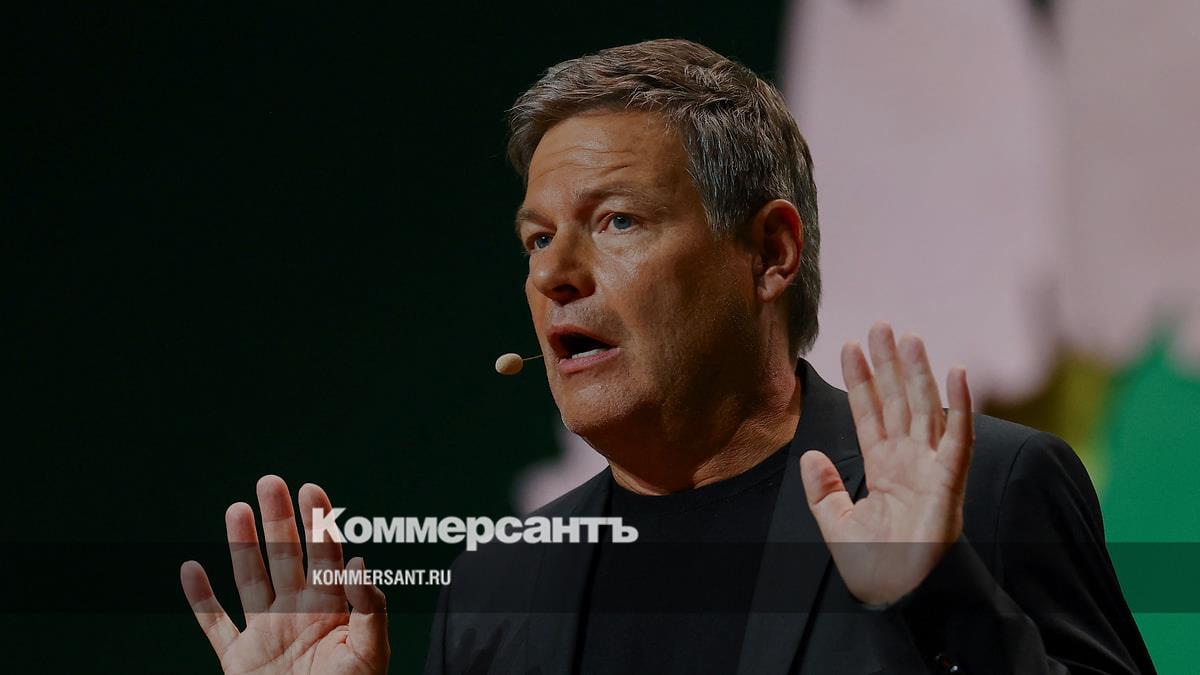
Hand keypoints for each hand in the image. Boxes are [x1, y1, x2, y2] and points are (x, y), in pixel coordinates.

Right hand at [181, 476, 389, 673]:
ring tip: (236, 508)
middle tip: (270, 481)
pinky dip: (199, 600)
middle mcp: (297, 615)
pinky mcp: (239, 661)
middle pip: (285, 557)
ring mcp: (266, 636)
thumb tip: (359, 562)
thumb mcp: (371, 653)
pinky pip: (214, 626)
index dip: (319, 523)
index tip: (311, 489)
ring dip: (241, 545)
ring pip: (249, 580)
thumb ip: (370, 608)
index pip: (326, 557)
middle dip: (278, 520)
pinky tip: (190, 568)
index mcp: (332, 611)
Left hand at [800, 322, 973, 605]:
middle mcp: (907, 461)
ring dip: (918, 372)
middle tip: (880, 325)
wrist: (900, 597)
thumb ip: (822, 490)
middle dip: (889, 364)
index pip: (869, 413)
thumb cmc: (876, 567)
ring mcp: (930, 468)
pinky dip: (961, 406)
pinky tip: (958, 372)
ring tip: (908, 336)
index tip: (850, 347)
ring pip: (925, 409)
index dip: (862, 381)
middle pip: (897, 401)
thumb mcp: (836, 525)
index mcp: (882, 468)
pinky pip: (958, 438)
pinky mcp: (949, 482)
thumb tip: (809, 455)